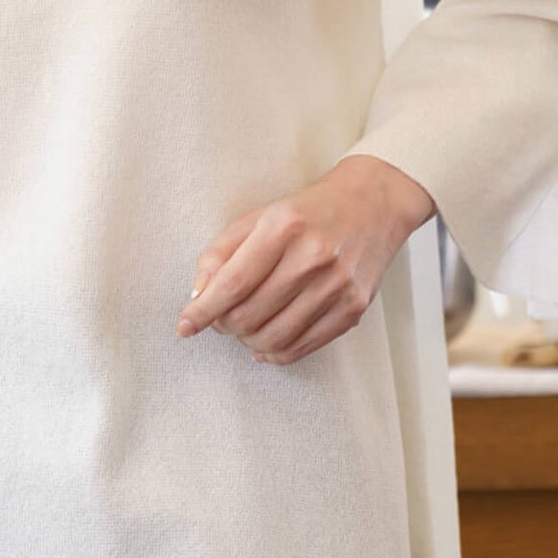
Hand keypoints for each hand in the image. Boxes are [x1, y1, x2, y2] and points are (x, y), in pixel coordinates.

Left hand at [176, 156, 434, 365]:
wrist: (373, 204)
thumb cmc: (308, 211)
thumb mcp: (260, 217)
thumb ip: (223, 253)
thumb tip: (198, 296)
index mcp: (284, 227)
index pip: (233, 283)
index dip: (204, 310)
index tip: (185, 325)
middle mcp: (313, 257)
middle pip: (251, 314)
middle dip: (225, 324)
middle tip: (220, 318)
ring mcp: (337, 286)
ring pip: (274, 337)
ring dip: (247, 340)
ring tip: (243, 328)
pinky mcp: (353, 309)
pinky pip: (303, 347)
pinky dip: (276, 353)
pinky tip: (264, 344)